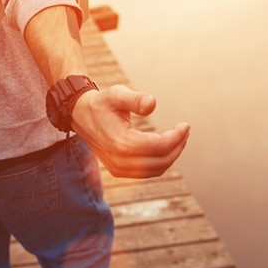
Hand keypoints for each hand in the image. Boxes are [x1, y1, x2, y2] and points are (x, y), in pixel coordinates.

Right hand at [71, 85, 189, 178]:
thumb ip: (135, 99)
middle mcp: (119, 160)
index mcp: (120, 142)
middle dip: (177, 146)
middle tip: (185, 131)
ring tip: (179, 137)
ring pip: (156, 169)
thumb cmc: (102, 103)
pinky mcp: (119, 170)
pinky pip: (147, 172)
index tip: (186, 125)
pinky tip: (166, 146)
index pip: (158, 147)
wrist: (81, 116)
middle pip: (160, 161)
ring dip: (171, 155)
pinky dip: (161, 162)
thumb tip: (153, 104)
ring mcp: (118, 168)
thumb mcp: (117, 94)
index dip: (176, 137)